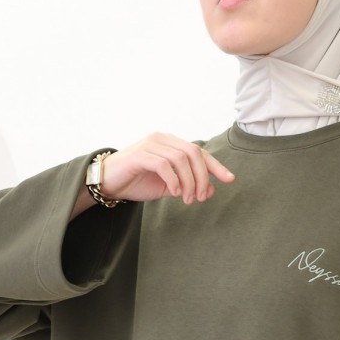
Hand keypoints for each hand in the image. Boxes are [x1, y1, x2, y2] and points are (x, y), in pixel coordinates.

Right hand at [101, 132, 234, 205]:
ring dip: (188, 182)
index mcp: (171, 144)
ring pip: (181, 159)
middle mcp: (163, 139)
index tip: (229, 180)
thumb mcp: (168, 186)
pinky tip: (174, 193)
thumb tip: (210, 189)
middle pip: (193, 153)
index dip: (216, 166)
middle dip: (202, 177)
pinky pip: (164, 164)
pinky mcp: (140, 154)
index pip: (199, 152)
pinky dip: (173, 180)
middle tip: (200, 198)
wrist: (109, 182)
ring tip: (186, 199)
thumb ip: (187, 185)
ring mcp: (151, 144)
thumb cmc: (137, 182)